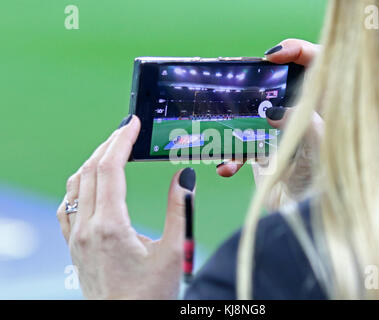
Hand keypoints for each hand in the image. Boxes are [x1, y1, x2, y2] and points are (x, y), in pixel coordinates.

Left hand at [56, 115, 195, 298]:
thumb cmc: (150, 295)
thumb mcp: (172, 251)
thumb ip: (180, 209)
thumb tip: (184, 176)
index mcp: (111, 226)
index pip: (110, 169)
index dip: (122, 141)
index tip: (132, 123)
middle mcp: (86, 228)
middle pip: (91, 171)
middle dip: (109, 144)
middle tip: (126, 129)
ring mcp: (75, 237)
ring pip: (75, 185)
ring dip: (92, 162)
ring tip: (111, 150)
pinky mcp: (74, 246)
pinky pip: (68, 206)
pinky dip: (79, 185)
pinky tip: (89, 184)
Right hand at [216, 38, 322, 184]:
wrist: (301, 224)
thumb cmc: (323, 191)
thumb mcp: (320, 154)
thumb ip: (305, 126)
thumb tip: (275, 109)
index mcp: (324, 111)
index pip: (319, 67)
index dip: (299, 53)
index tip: (273, 58)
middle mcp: (300, 118)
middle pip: (278, 86)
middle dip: (257, 83)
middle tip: (238, 81)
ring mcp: (278, 135)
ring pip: (253, 113)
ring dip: (234, 121)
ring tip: (220, 124)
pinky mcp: (261, 153)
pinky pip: (240, 145)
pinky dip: (230, 155)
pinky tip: (226, 167)